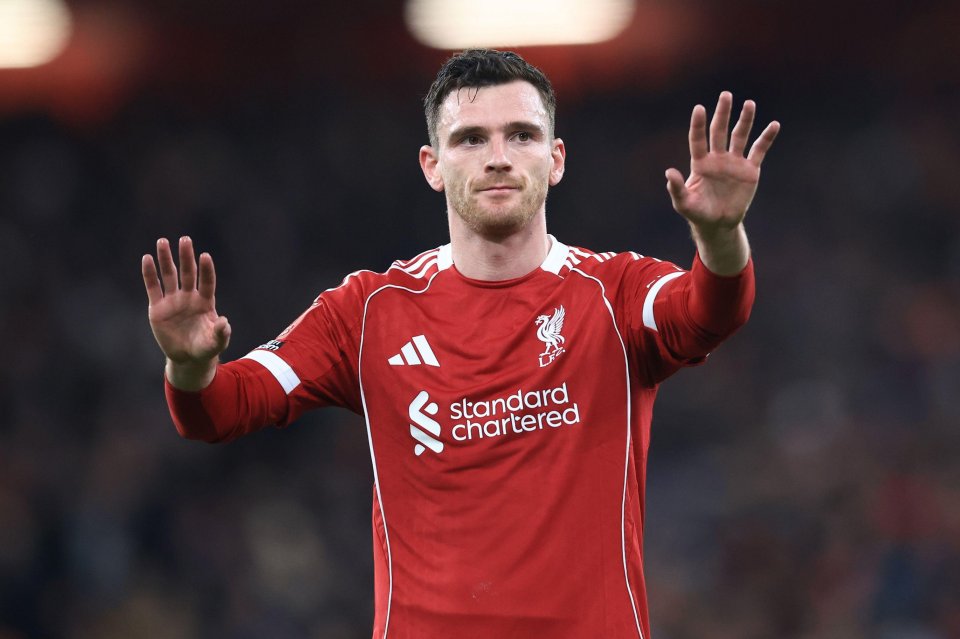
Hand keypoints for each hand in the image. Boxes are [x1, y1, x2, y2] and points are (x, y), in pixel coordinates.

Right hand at [142, 237, 230, 387]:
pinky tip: (147, 259)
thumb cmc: (205, 348)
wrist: (187, 357)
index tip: (205, 256)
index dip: (206, 270)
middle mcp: (189, 297)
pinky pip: (153, 287)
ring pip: (169, 275)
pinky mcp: (157, 307)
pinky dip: (149, 273)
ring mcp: (172, 300)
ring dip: (166, 259)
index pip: (206, 282)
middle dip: (186, 257)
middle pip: (187, 273)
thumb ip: (220, 333)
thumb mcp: (215, 343)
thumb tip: (224, 322)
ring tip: (162, 241)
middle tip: (185, 239)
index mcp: (205, 302)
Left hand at [665, 91, 778, 231]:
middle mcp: (717, 158)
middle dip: (722, 113)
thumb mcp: (684, 203)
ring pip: (740, 136)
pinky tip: (774, 125)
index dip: (699, 125)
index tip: (699, 109)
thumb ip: (676, 188)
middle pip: (720, 131)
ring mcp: (734, 162)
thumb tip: (668, 173)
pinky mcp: (750, 170)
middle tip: (725, 95)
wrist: (718, 224)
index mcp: (700, 163)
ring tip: (749, 103)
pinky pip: (759, 150)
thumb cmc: (698, 213)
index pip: (698, 139)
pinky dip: (766, 138)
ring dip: (745, 120)